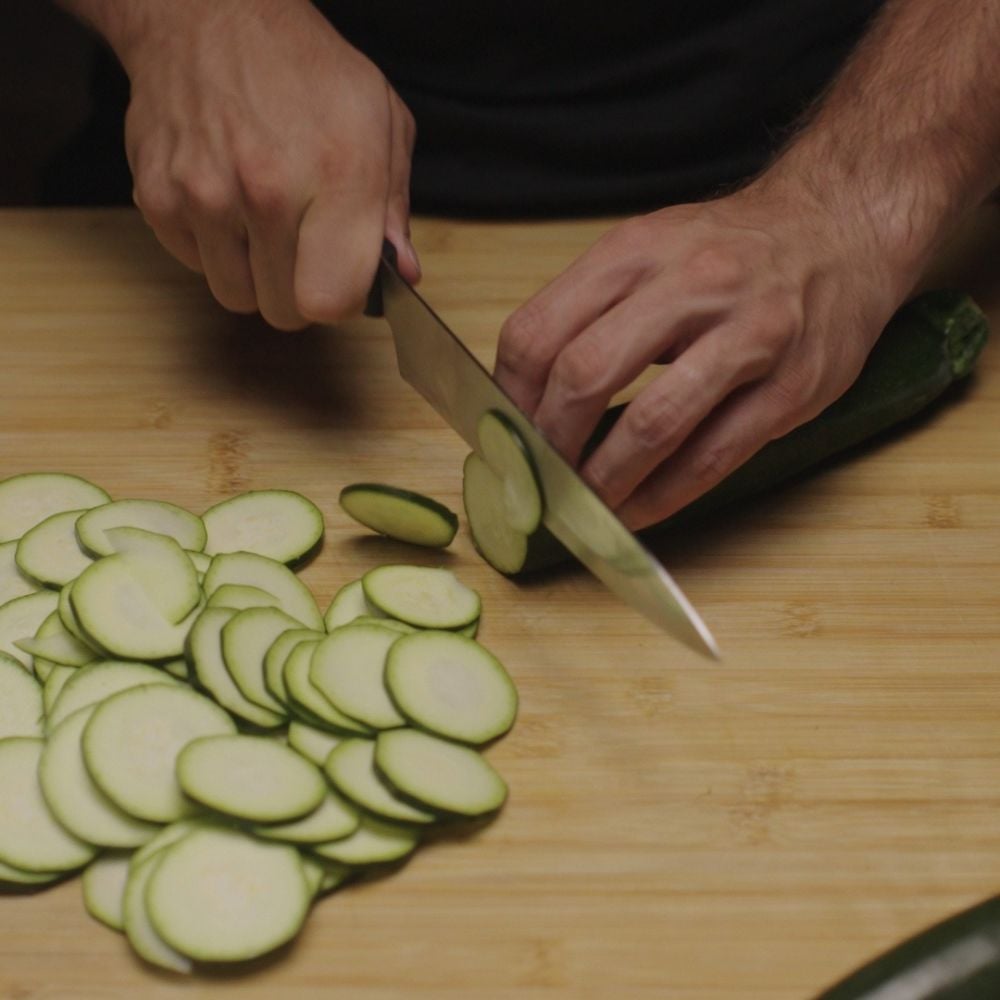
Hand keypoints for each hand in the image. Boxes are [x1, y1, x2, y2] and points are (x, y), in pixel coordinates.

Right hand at [113, 0, 417, 328]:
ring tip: (264, 221)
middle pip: (286, 311)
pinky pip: (196, 267)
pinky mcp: (157, 197)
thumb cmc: (306, 72)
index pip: (332, 300)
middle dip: (299, 290)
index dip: (342, 300)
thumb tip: (401, 275)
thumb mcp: (381, 122)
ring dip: (255, 274)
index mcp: (338, 172)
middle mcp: (266, 188)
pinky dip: (214, 249)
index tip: (342, 276)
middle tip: (303, 246)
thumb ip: (394, 209)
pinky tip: (227, 202)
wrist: (208, 14)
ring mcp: (204, 194)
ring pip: (238, 296)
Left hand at [494, 177, 911, 529]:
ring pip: (653, 425)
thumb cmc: (730, 252)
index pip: (538, 332)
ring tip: (585, 507)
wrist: (842, 227)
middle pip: (585, 376)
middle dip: (550, 444)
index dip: (509, 399)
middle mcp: (691, 284)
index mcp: (636, 251)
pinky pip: (713, 456)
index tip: (503, 436)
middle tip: (541, 478)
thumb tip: (525, 399)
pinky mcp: (794, 386)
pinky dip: (663, 496)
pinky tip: (637, 511)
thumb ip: (589, 312)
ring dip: (605, 482)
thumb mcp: (649, 251)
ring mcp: (750, 335)